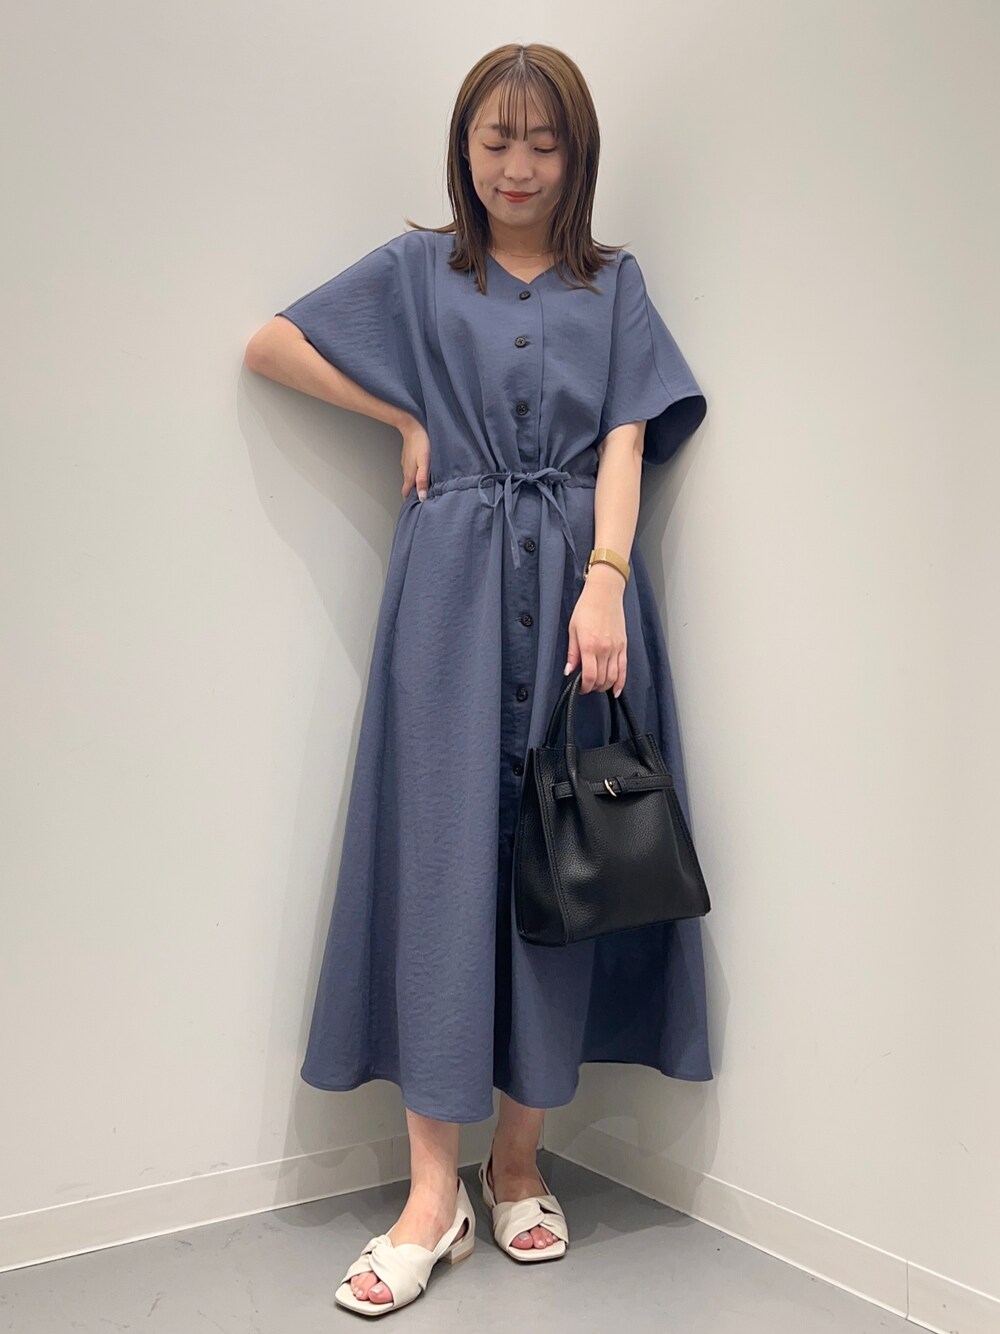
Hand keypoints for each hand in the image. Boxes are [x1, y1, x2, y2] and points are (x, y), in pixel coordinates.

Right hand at [399, 417, 430, 500]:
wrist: (412, 426)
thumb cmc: (421, 443)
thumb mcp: (424, 463)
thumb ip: (422, 480)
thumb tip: (422, 498)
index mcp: (409, 476)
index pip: (406, 495)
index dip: (410, 502)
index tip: (416, 509)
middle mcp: (406, 471)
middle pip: (408, 488)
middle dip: (413, 495)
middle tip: (422, 500)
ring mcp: (406, 464)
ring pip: (410, 478)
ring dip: (415, 484)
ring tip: (424, 488)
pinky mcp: (408, 458)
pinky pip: (411, 470)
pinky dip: (415, 474)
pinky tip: (422, 473)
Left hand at [565, 564, 626, 695]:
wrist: (604, 594)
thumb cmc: (586, 608)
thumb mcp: (572, 629)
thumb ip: (572, 653)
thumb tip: (568, 671)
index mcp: (589, 645)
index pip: (590, 676)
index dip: (584, 687)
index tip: (580, 688)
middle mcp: (605, 649)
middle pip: (602, 679)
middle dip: (593, 687)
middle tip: (586, 686)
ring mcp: (616, 648)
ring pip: (613, 677)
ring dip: (605, 686)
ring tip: (597, 685)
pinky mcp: (624, 646)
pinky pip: (624, 669)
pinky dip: (620, 682)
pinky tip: (616, 690)